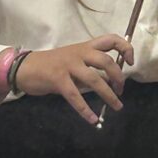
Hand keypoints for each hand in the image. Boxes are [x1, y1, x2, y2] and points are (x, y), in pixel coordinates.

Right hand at [15, 34, 133, 124]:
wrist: (26, 66)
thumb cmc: (53, 64)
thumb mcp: (75, 60)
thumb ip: (90, 68)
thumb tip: (109, 81)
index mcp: (86, 46)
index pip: (111, 39)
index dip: (125, 48)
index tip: (130, 61)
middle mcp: (80, 53)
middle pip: (106, 61)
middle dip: (118, 77)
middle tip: (121, 89)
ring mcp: (69, 65)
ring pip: (94, 79)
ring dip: (108, 95)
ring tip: (117, 106)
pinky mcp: (58, 79)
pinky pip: (75, 96)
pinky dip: (85, 109)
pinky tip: (92, 119)